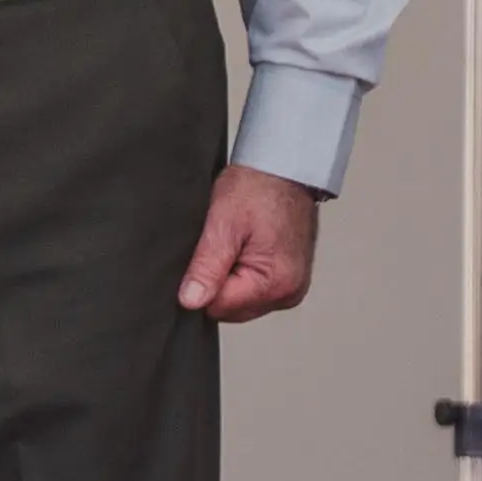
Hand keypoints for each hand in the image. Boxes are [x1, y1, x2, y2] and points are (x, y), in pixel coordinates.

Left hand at [177, 165, 320, 320]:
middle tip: (223, 245)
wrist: (283, 171)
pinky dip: (241, 274)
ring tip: (235, 244)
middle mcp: (289, 293)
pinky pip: (252, 291)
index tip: (208, 253)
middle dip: (217, 281)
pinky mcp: (288, 281)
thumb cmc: (257, 189)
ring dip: (228, 278)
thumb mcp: (222, 225)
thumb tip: (190, 301)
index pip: (218, 307)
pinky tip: (243, 248)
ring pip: (239, 302)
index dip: (202, 283)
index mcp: (276, 283)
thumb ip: (206, 267)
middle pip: (230, 309)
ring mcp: (291, 289)